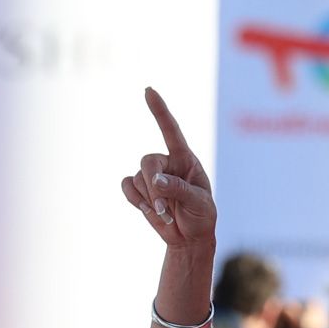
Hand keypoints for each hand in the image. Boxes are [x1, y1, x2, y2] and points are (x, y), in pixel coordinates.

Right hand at [119, 88, 215, 249]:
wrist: (189, 237)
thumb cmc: (201, 216)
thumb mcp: (198, 203)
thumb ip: (178, 189)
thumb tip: (154, 179)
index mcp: (186, 160)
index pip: (171, 131)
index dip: (160, 110)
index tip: (149, 90)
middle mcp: (167, 163)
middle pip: (148, 161)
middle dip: (153, 185)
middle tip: (164, 208)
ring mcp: (151, 175)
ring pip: (137, 178)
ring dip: (149, 200)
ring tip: (166, 214)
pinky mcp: (138, 188)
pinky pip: (127, 187)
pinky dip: (136, 201)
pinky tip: (150, 212)